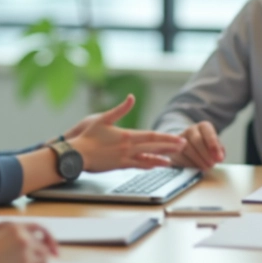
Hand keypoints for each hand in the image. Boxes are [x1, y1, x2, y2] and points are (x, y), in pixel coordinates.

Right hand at [0, 223, 56, 262]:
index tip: (53, 249)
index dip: (49, 239)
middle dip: (46, 258)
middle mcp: (23, 238)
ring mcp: (25, 253)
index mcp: (16, 227)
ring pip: (43, 261)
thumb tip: (34, 243)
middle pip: (44, 248)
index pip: (41, 228)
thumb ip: (16, 235)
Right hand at [68, 95, 184, 171]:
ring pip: (148, 159)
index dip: (167, 138)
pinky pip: (137, 166)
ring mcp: (125, 158)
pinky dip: (148, 165)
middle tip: (184, 146)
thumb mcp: (104, 118)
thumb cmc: (88, 136)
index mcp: (127, 136)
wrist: (78, 155)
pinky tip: (155, 166)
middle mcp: (129, 148)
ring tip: (173, 159)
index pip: (152, 137)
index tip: (179, 139)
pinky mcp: (119, 166)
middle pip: (154, 148)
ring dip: (161, 158)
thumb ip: (120, 108)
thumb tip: (131, 97)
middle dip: (170, 147)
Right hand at [168, 121, 224, 169]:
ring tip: (206, 168)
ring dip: (198, 160)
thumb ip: (218, 150)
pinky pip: (180, 156)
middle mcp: (191, 130)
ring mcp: (180, 139)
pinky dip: (189, 164)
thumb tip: (219, 157)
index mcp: (203, 127)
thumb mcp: (214, 147)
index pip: (208, 131)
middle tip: (212, 164)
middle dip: (206, 154)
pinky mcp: (173, 150)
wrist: (188, 150)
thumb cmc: (205, 148)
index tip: (219, 157)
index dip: (213, 144)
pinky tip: (196, 168)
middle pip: (197, 140)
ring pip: (187, 148)